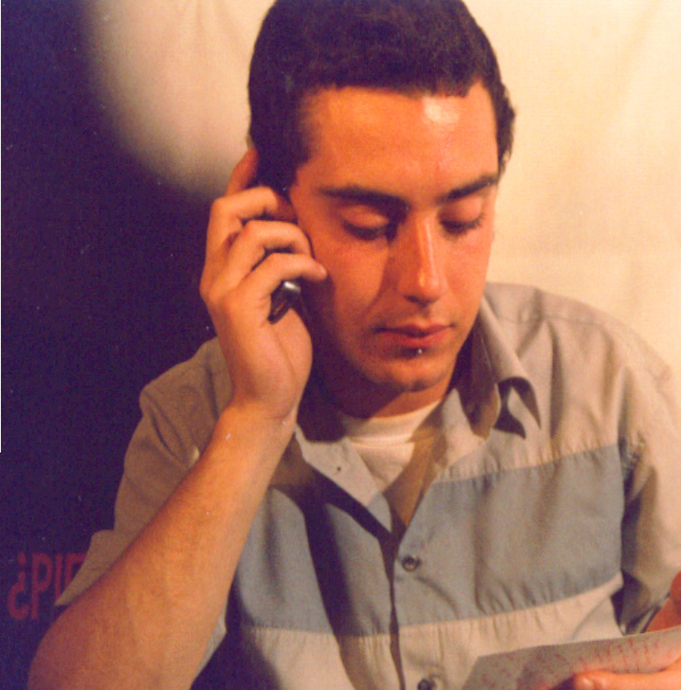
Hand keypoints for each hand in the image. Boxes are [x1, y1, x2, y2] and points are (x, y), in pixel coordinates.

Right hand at [200, 149, 326, 427]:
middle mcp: (214, 275)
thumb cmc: (282, 350)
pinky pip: (273, 266)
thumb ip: (282, 264)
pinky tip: (318, 276)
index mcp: (223, 269)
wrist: (271, 397)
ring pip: (253, 233)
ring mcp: (222, 291)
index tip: (261, 153)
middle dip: (265, 200)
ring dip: (292, 236)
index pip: (224, 211)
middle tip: (297, 217)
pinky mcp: (238, 309)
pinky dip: (302, 264)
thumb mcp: (285, 296)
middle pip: (226, 209)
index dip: (241, 178)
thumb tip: (300, 228)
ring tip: (313, 257)